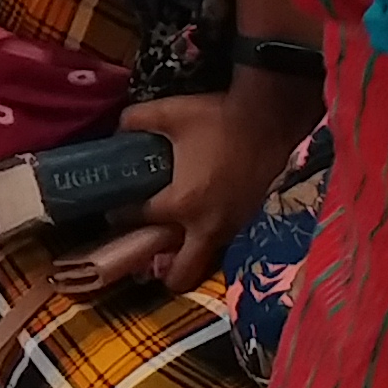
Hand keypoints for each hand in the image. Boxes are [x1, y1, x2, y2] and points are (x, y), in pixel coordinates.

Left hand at [106, 73, 317, 293]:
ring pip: (203, 260)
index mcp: (182, 203)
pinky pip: (221, 244)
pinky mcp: (248, 221)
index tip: (116, 206)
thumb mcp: (170, 113)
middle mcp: (206, 227)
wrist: (271, 119)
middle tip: (148, 248)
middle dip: (161, 271)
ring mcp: (231, 228)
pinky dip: (207, 239)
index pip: (139, 220)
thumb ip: (135, 120)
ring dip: (185, 255)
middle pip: (180, 275)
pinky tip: (201, 216)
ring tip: (172, 234)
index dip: (120, 213)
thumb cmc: (219, 119)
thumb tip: (119, 130)